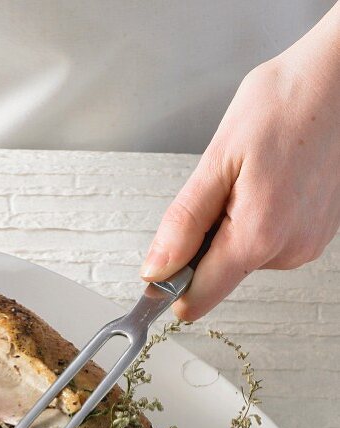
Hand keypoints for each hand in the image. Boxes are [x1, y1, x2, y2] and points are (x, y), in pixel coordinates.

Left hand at [141, 7, 339, 320]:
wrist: (339, 78)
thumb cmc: (286, 103)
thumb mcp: (219, 160)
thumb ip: (184, 223)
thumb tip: (155, 270)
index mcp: (259, 237)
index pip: (198, 298)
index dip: (169, 287)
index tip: (157, 269)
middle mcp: (288, 250)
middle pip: (218, 275)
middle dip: (204, 242)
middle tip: (222, 188)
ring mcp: (306, 244)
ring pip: (242, 257)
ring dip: (232, 226)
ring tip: (253, 177)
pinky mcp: (315, 234)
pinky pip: (268, 241)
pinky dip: (257, 218)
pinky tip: (270, 182)